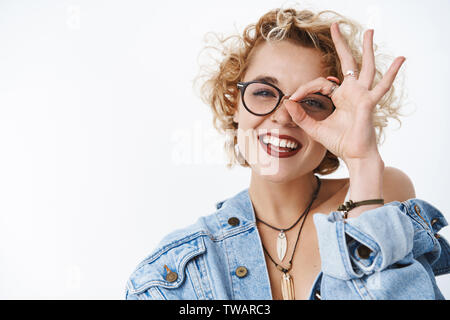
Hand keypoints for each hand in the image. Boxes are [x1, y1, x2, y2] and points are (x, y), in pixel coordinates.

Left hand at [284, 23, 405, 162]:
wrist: (354, 156)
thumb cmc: (339, 142)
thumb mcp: (314, 128)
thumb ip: (301, 116)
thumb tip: (286, 102)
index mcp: (341, 96)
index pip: (321, 82)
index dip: (305, 88)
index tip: (292, 98)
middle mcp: (352, 92)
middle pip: (348, 63)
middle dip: (341, 44)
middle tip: (334, 26)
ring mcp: (362, 96)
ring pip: (366, 67)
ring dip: (367, 49)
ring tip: (371, 31)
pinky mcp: (368, 103)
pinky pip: (382, 86)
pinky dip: (391, 73)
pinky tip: (401, 59)